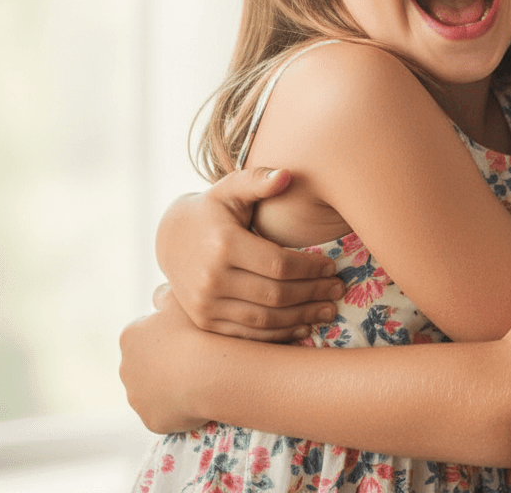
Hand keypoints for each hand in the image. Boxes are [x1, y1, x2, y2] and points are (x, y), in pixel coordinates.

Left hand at [119, 287, 209, 433]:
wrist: (209, 372)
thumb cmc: (195, 330)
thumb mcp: (180, 299)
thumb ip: (165, 294)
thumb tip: (157, 295)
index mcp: (129, 337)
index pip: (145, 332)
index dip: (168, 330)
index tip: (188, 331)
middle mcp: (125, 368)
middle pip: (146, 362)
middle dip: (164, 359)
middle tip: (195, 352)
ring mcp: (137, 398)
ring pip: (154, 388)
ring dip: (170, 383)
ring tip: (200, 374)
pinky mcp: (151, 420)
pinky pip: (165, 411)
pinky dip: (178, 405)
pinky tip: (198, 394)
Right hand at [157, 167, 343, 340]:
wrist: (171, 239)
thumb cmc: (212, 210)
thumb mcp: (231, 189)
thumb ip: (258, 180)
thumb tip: (287, 175)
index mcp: (224, 244)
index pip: (279, 264)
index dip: (310, 268)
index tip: (332, 266)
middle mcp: (212, 279)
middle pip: (275, 294)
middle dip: (313, 293)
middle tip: (339, 289)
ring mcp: (205, 305)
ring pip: (265, 319)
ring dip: (302, 318)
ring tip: (329, 310)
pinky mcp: (204, 322)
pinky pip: (248, 335)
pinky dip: (279, 335)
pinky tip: (303, 328)